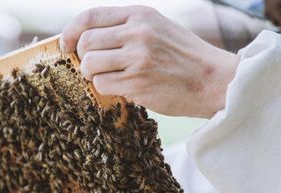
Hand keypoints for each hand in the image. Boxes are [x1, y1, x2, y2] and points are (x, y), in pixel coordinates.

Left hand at [60, 6, 238, 117]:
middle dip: (82, 57)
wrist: (213, 80)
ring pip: (89, 65)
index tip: (67, 45)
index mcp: (140, 14)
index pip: (89, 16)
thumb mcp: (157, 28)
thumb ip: (126, 28)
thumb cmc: (184, 56)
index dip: (71, 32)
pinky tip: (120, 88)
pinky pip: (102, 85)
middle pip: (86, 42)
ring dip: (91, 75)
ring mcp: (138, 58)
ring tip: (106, 77)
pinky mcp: (138, 83)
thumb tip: (87, 39)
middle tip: (92, 67)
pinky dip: (104, 89)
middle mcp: (137, 33)